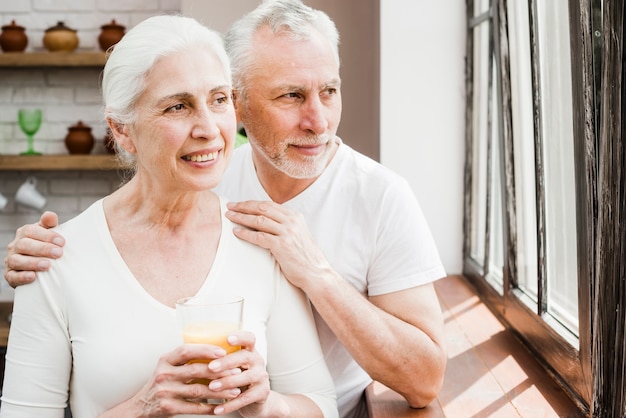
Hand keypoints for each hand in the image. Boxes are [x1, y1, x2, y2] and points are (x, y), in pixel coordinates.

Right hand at [4, 211, 63, 287]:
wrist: (38, 267)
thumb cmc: (44, 246)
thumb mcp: (47, 233)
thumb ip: (49, 224)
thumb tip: (51, 216)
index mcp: (24, 233)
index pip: (31, 230)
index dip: (46, 235)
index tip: (62, 242)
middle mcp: (15, 246)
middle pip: (24, 245)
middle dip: (42, 249)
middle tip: (58, 253)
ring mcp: (11, 260)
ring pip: (17, 260)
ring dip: (32, 263)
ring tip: (47, 265)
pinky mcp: (10, 275)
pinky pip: (12, 276)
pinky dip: (22, 277)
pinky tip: (33, 277)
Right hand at [105, 331, 268, 416]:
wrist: (140, 406)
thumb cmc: (161, 383)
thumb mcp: (168, 367)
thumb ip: (186, 360)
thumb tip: (218, 351)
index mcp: (165, 360)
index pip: (186, 350)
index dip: (205, 350)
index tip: (223, 352)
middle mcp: (164, 374)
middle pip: (195, 370)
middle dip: (219, 371)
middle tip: (236, 371)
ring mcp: (165, 391)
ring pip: (198, 390)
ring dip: (220, 390)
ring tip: (235, 390)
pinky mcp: (168, 407)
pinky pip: (194, 407)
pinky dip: (210, 407)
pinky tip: (221, 405)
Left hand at [207, 332, 270, 416]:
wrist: (255, 401)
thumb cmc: (237, 380)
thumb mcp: (233, 366)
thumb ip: (219, 359)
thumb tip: (190, 354)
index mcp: (249, 351)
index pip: (249, 338)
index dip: (240, 337)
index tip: (227, 339)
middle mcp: (257, 361)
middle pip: (245, 357)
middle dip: (227, 362)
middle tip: (211, 367)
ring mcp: (261, 377)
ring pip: (246, 377)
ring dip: (227, 382)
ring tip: (212, 387)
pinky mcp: (262, 393)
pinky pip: (245, 399)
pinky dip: (230, 405)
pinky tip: (217, 409)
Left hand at [225, 201, 331, 291]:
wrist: (317, 273)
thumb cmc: (305, 258)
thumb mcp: (298, 235)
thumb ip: (285, 226)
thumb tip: (266, 222)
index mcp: (295, 217)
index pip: (269, 204)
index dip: (252, 203)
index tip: (240, 204)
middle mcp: (292, 221)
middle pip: (262, 208)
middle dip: (244, 206)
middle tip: (230, 206)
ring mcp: (287, 232)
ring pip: (259, 220)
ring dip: (241, 217)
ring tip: (230, 217)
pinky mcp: (282, 245)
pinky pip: (259, 236)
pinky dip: (246, 233)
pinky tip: (236, 232)